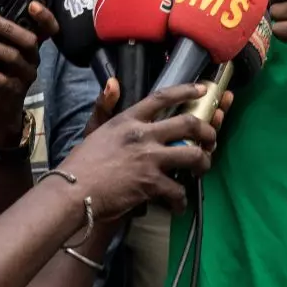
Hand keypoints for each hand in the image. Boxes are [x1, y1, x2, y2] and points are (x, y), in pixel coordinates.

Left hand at [0, 1, 57, 144]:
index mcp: (29, 44)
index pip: (48, 28)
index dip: (45, 16)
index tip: (33, 4)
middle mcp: (32, 58)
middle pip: (30, 40)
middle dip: (9, 28)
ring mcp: (24, 76)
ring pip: (13, 58)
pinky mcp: (13, 91)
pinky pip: (1, 79)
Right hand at [57, 84, 218, 218]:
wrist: (74, 192)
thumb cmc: (82, 163)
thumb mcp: (92, 129)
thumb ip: (104, 105)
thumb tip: (113, 82)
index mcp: (128, 119)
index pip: (162, 98)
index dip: (186, 91)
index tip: (203, 89)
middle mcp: (142, 135)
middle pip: (188, 124)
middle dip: (208, 130)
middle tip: (212, 138)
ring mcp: (149, 159)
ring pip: (193, 155)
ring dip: (203, 163)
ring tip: (202, 169)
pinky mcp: (151, 184)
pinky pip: (178, 190)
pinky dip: (181, 199)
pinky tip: (178, 204)